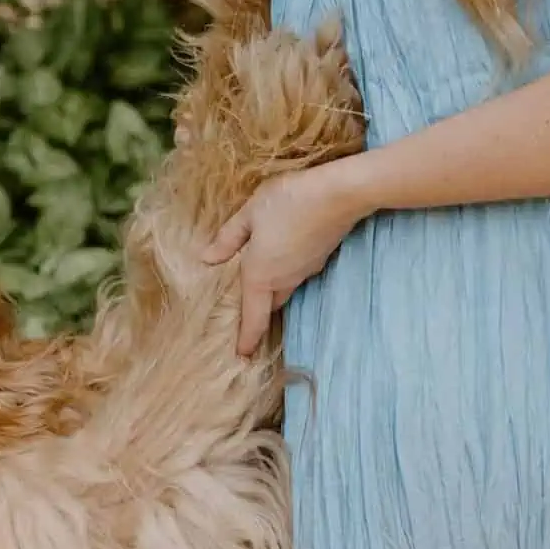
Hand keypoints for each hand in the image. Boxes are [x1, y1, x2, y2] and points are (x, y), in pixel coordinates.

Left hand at [202, 159, 371, 355]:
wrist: (341, 193)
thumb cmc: (289, 201)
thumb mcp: (250, 213)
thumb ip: (229, 238)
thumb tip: (208, 259)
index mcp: (260, 276)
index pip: (252, 318)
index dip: (247, 339)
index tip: (243, 355)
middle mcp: (283, 281)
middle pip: (268, 306)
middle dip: (258, 313)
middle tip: (246, 315)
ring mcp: (305, 272)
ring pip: (284, 290)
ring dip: (272, 293)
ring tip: (262, 284)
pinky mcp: (320, 260)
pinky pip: (297, 276)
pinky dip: (287, 274)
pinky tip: (284, 257)